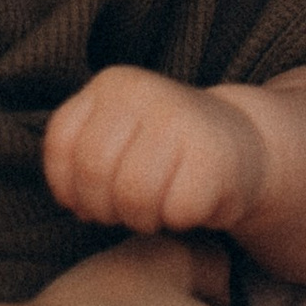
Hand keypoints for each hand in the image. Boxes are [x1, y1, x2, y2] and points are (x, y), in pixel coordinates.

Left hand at [45, 65, 266, 240]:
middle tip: (129, 208)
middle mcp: (143, 92)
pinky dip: (179, 221)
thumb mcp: (118, 137)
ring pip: (132, 197)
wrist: (244, 143)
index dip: (67, 184)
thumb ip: (84, 161)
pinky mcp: (213, 156)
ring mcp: (180, 120)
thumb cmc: (167, 151)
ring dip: (142, 219)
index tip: (89, 198)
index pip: (61, 142)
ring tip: (158, 207)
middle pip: (93, 172)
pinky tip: (190, 204)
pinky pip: (176, 212)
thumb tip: (73, 205)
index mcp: (112, 84)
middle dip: (105, 208)